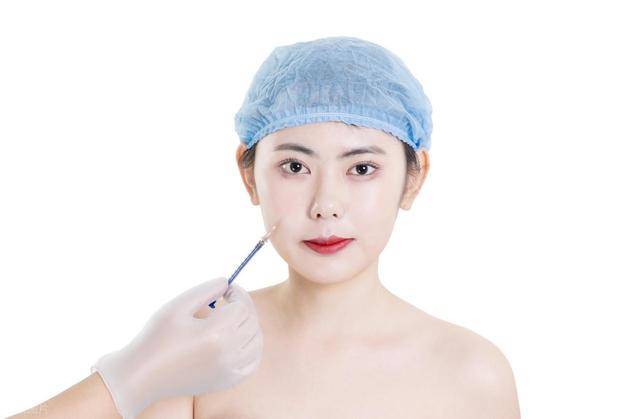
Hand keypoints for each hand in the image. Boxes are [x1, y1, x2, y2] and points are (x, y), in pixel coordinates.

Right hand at [90, 277, 262, 417]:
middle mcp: (228, 354)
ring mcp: (230, 371)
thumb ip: (206, 290)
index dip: (237, 294)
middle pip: (252, 322)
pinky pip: (253, 361)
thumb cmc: (156, 338)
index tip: (226, 290)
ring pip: (256, 341)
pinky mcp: (228, 381)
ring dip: (249, 325)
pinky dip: (251, 347)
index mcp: (216, 333)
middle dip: (243, 307)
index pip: (243, 307)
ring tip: (230, 319)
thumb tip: (228, 282)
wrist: (142, 376)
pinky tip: (237, 339)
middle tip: (228, 300)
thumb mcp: (177, 306)